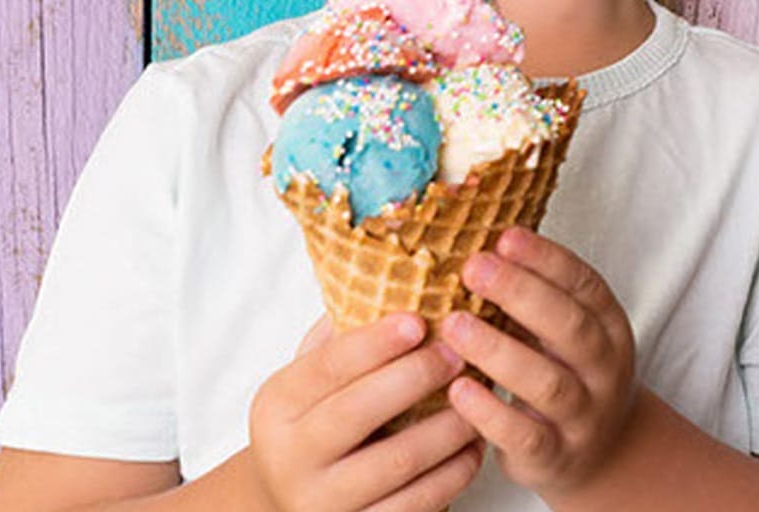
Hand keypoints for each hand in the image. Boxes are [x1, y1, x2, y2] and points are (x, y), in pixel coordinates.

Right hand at [248, 312, 483, 511]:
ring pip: (396, 463)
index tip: (418, 318)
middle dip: (416, 377)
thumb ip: (342, 329)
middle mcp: (291, 456)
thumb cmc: (315, 417)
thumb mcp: (310, 373)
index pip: (329, 365)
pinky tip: (474, 446)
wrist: (285, 501)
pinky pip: (413, 508)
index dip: (375, 342)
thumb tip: (396, 270)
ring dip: (447, 427)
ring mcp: (321, 504)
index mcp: (277, 403)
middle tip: (459, 351)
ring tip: (480, 395)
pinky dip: (451, 475)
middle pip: (360, 412)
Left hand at [439, 228, 635, 501]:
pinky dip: (491, 413)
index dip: (546, 258)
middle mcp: (603, 368)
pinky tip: (458, 389)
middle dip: (520, 292)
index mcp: (608, 325)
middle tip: (473, 268)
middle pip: (570, 326)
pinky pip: (526, 436)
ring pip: (548, 383)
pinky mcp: (556, 456)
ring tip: (454, 324)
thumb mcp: (563, 328)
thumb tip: (470, 240)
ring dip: (497, 350)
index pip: (584, 283)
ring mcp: (584, 415)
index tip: (504, 236)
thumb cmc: (565, 369)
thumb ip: (530, 292)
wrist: (600, 452)